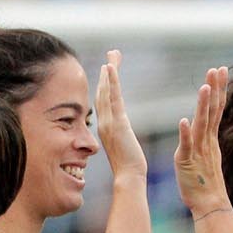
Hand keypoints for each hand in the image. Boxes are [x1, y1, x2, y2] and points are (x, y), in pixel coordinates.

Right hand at [93, 50, 144, 181]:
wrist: (129, 179)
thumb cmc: (129, 168)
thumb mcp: (123, 147)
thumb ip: (120, 136)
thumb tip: (121, 132)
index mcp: (106, 127)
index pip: (104, 100)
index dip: (104, 83)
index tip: (108, 67)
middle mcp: (104, 122)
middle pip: (103, 91)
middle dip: (107, 71)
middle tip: (112, 53)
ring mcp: (109, 122)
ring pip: (106, 91)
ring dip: (109, 71)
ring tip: (113, 54)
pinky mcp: (117, 124)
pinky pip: (112, 98)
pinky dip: (110, 82)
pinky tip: (110, 67)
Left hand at [173, 67, 229, 218]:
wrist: (209, 203)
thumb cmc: (204, 181)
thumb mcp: (205, 154)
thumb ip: (203, 139)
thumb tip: (200, 125)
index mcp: (209, 138)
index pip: (216, 108)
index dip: (218, 89)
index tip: (220, 70)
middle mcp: (206, 141)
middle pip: (212, 110)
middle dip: (215, 89)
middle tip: (216, 69)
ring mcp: (198, 150)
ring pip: (202, 124)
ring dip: (203, 106)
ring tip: (204, 87)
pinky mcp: (186, 161)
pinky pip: (186, 145)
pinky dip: (186, 133)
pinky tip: (184, 120)